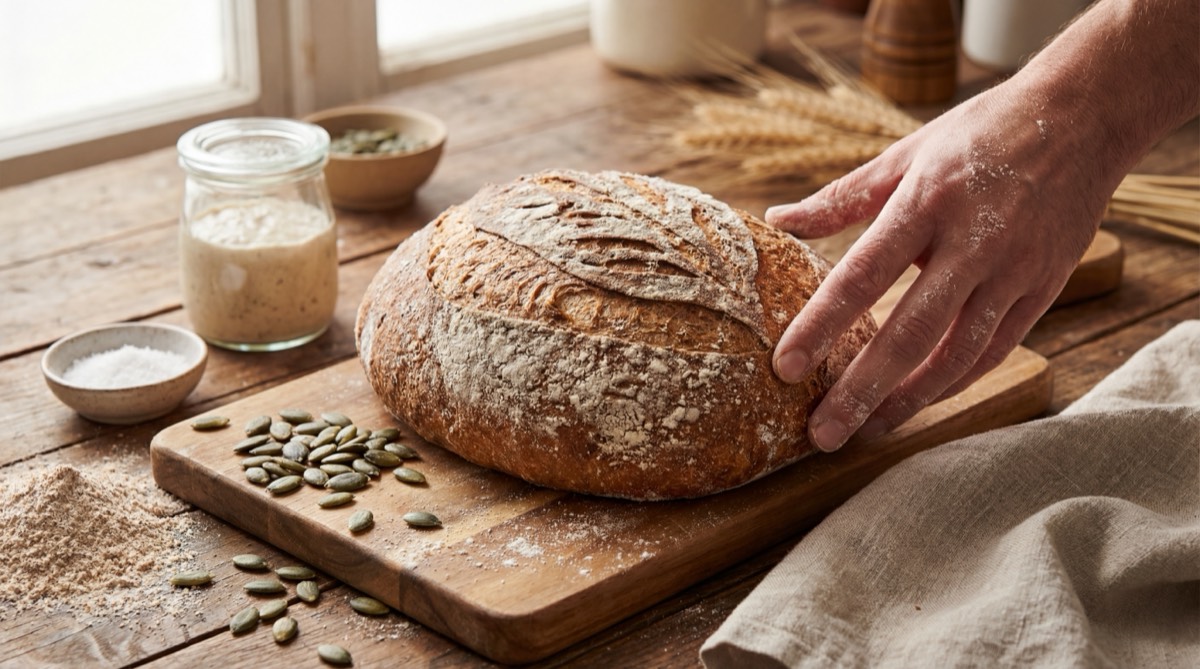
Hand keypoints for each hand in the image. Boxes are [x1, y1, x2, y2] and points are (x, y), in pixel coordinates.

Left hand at [767, 81, 1110, 451]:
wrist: (1081, 118)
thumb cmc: (978, 134)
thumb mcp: (905, 154)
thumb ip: (841, 198)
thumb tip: (777, 222)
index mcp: (926, 203)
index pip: (862, 276)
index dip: (821, 326)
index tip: (785, 367)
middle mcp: (972, 243)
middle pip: (910, 333)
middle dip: (861, 390)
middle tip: (822, 434)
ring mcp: (1013, 271)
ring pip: (957, 355)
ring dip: (908, 400)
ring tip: (865, 431)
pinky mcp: (1043, 288)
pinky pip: (995, 350)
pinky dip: (955, 382)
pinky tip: (918, 402)